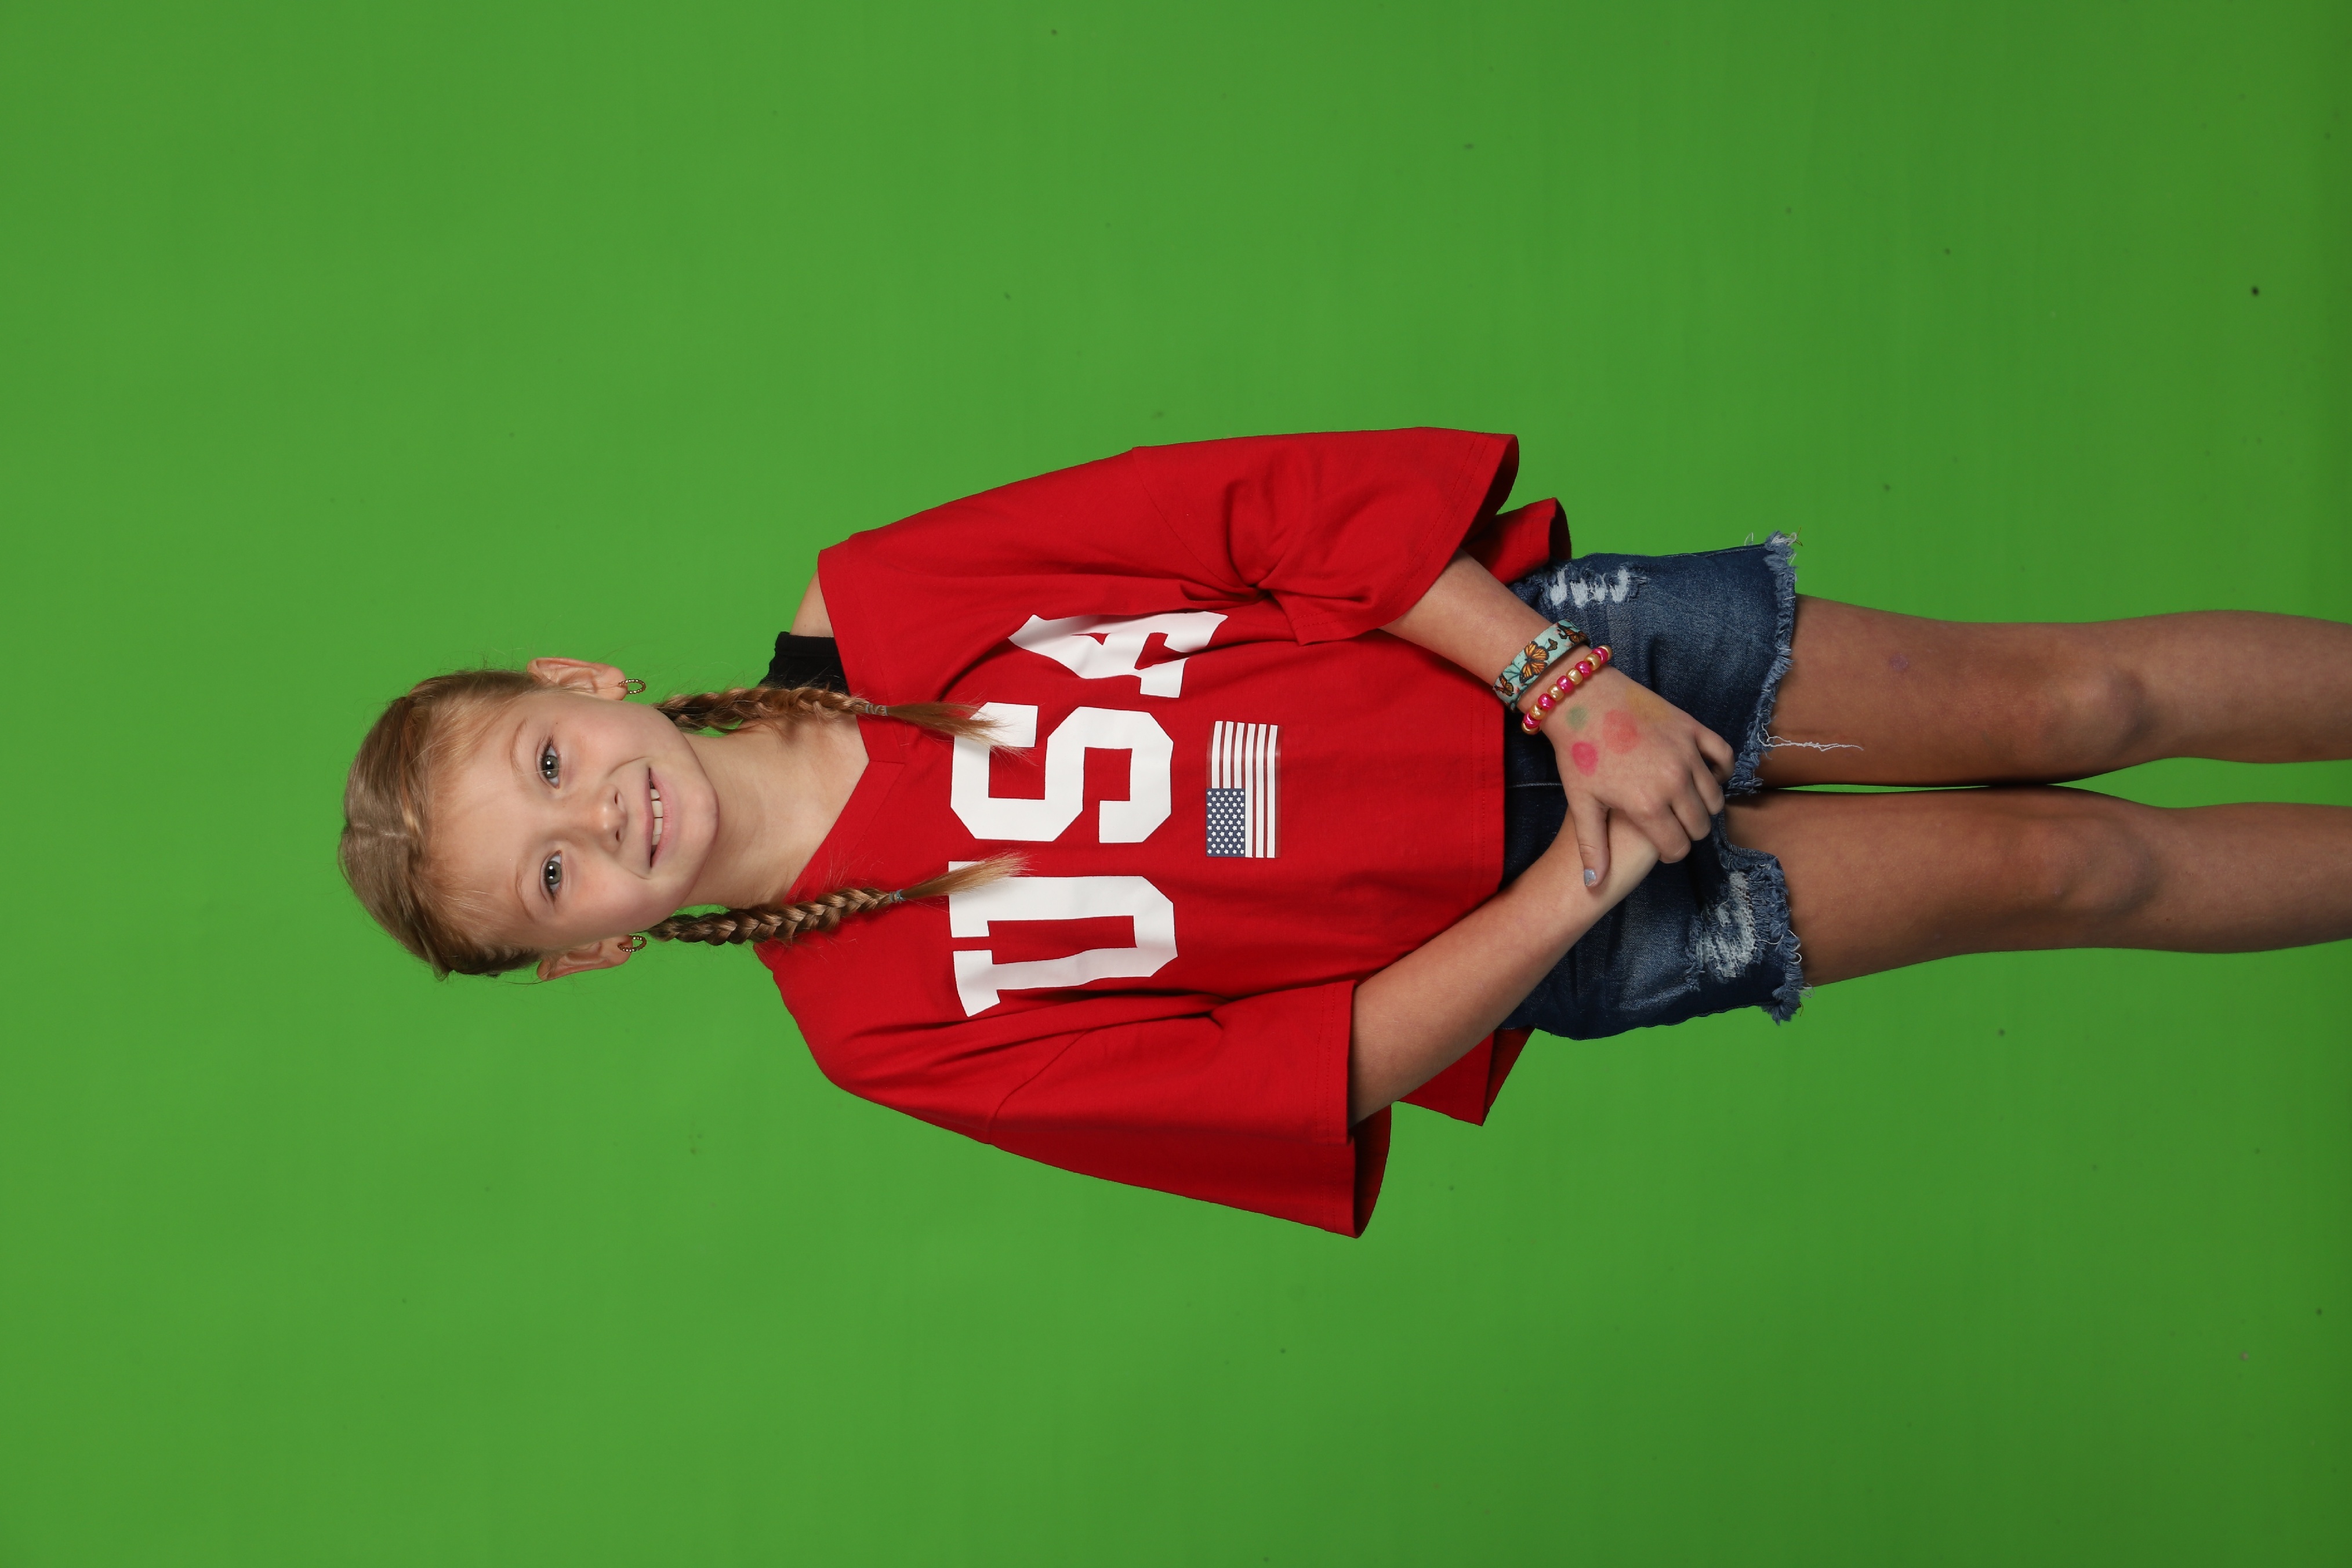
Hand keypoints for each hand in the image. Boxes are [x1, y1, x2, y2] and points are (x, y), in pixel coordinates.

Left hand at [1533, 667, 1733, 886]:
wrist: (1583, 699)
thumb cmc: (1579, 753)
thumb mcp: (1583, 803)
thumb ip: (1593, 847)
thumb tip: (1592, 886)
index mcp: (1647, 806)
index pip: (1678, 847)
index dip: (1670, 852)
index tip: (1662, 845)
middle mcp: (1674, 782)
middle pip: (1700, 826)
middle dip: (1687, 832)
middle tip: (1671, 824)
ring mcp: (1687, 754)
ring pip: (1714, 797)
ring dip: (1703, 805)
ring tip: (1683, 802)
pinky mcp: (1693, 729)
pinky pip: (1723, 757)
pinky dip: (1720, 770)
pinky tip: (1705, 774)